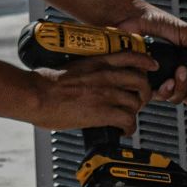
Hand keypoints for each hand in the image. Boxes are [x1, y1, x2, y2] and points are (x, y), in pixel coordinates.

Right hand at [28, 53, 157, 131]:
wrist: (35, 95)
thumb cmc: (45, 83)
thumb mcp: (72, 67)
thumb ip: (87, 71)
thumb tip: (89, 80)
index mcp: (97, 62)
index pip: (131, 56)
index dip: (145, 62)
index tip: (151, 66)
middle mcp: (106, 75)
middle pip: (141, 81)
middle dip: (144, 92)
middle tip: (139, 100)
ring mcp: (106, 93)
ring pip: (136, 102)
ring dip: (135, 112)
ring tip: (128, 118)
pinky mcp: (103, 112)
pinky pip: (128, 120)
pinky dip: (129, 127)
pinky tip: (123, 130)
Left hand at [114, 1, 186, 108]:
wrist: (131, 18)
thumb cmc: (157, 22)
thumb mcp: (184, 32)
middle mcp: (177, 77)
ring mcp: (162, 82)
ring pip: (179, 99)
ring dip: (183, 86)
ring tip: (180, 69)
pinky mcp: (146, 85)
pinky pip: (160, 97)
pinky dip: (167, 90)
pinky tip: (167, 81)